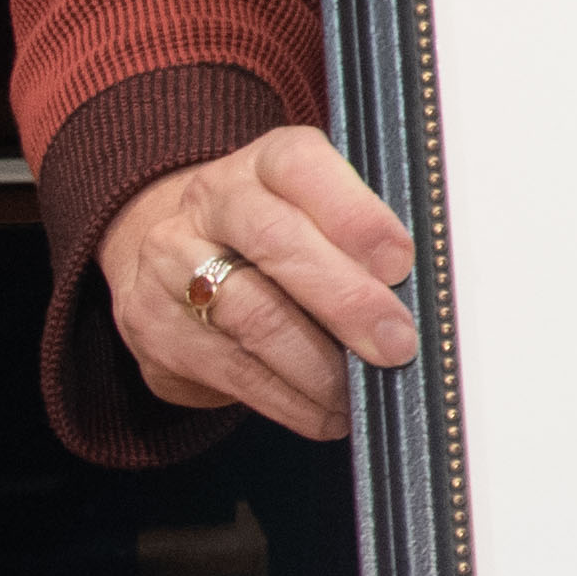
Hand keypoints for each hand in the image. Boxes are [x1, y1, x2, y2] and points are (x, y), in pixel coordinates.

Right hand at [100, 122, 421, 441]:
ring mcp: (171, 263)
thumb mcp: (318, 215)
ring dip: (317, 366)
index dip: (354, 214)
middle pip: (277, 243)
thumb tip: (421, 296)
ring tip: (360, 393)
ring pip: (251, 315)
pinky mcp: (155, 327)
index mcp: (264, 162)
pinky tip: (324, 413)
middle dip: (346, 301)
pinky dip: (288, 399)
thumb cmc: (283, 238)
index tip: (400, 263)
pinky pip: (230, 369)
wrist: (176, 260)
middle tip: (395, 344)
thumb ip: (361, 240)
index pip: (302, 167)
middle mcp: (211, 201)